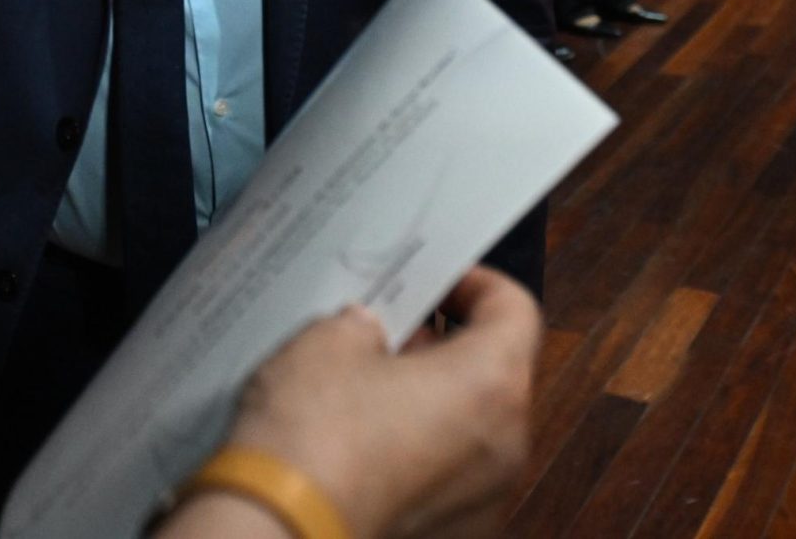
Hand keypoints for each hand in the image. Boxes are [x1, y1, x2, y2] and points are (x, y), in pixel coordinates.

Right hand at [192, 268, 539, 538]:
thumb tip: (369, 333)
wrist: (281, 528)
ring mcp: (482, 499)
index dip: (473, 283)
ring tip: (363, 385)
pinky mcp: (453, 532)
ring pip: (472, 428)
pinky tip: (359, 439)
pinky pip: (447, 475)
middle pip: (494, 373)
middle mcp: (505, 446)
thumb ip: (365, 325)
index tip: (435, 281)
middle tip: (388, 329)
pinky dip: (417, 451)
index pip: (514, 310)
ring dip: (430, 400)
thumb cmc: (314, 437)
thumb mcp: (330, 340)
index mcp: (491, 385)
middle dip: (443, 345)